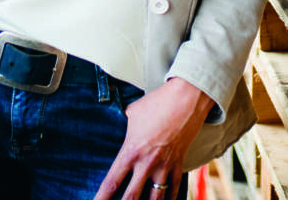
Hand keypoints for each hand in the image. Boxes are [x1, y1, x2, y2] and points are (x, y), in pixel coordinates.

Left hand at [93, 77, 213, 199]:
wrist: (186, 99)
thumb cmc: (157, 103)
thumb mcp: (133, 112)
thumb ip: (126, 125)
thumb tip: (122, 126)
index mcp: (131, 151)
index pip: (112, 182)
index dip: (101, 198)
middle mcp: (146, 164)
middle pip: (131, 198)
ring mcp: (164, 166)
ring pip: (156, 199)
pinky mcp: (178, 164)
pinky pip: (174, 189)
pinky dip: (170, 198)